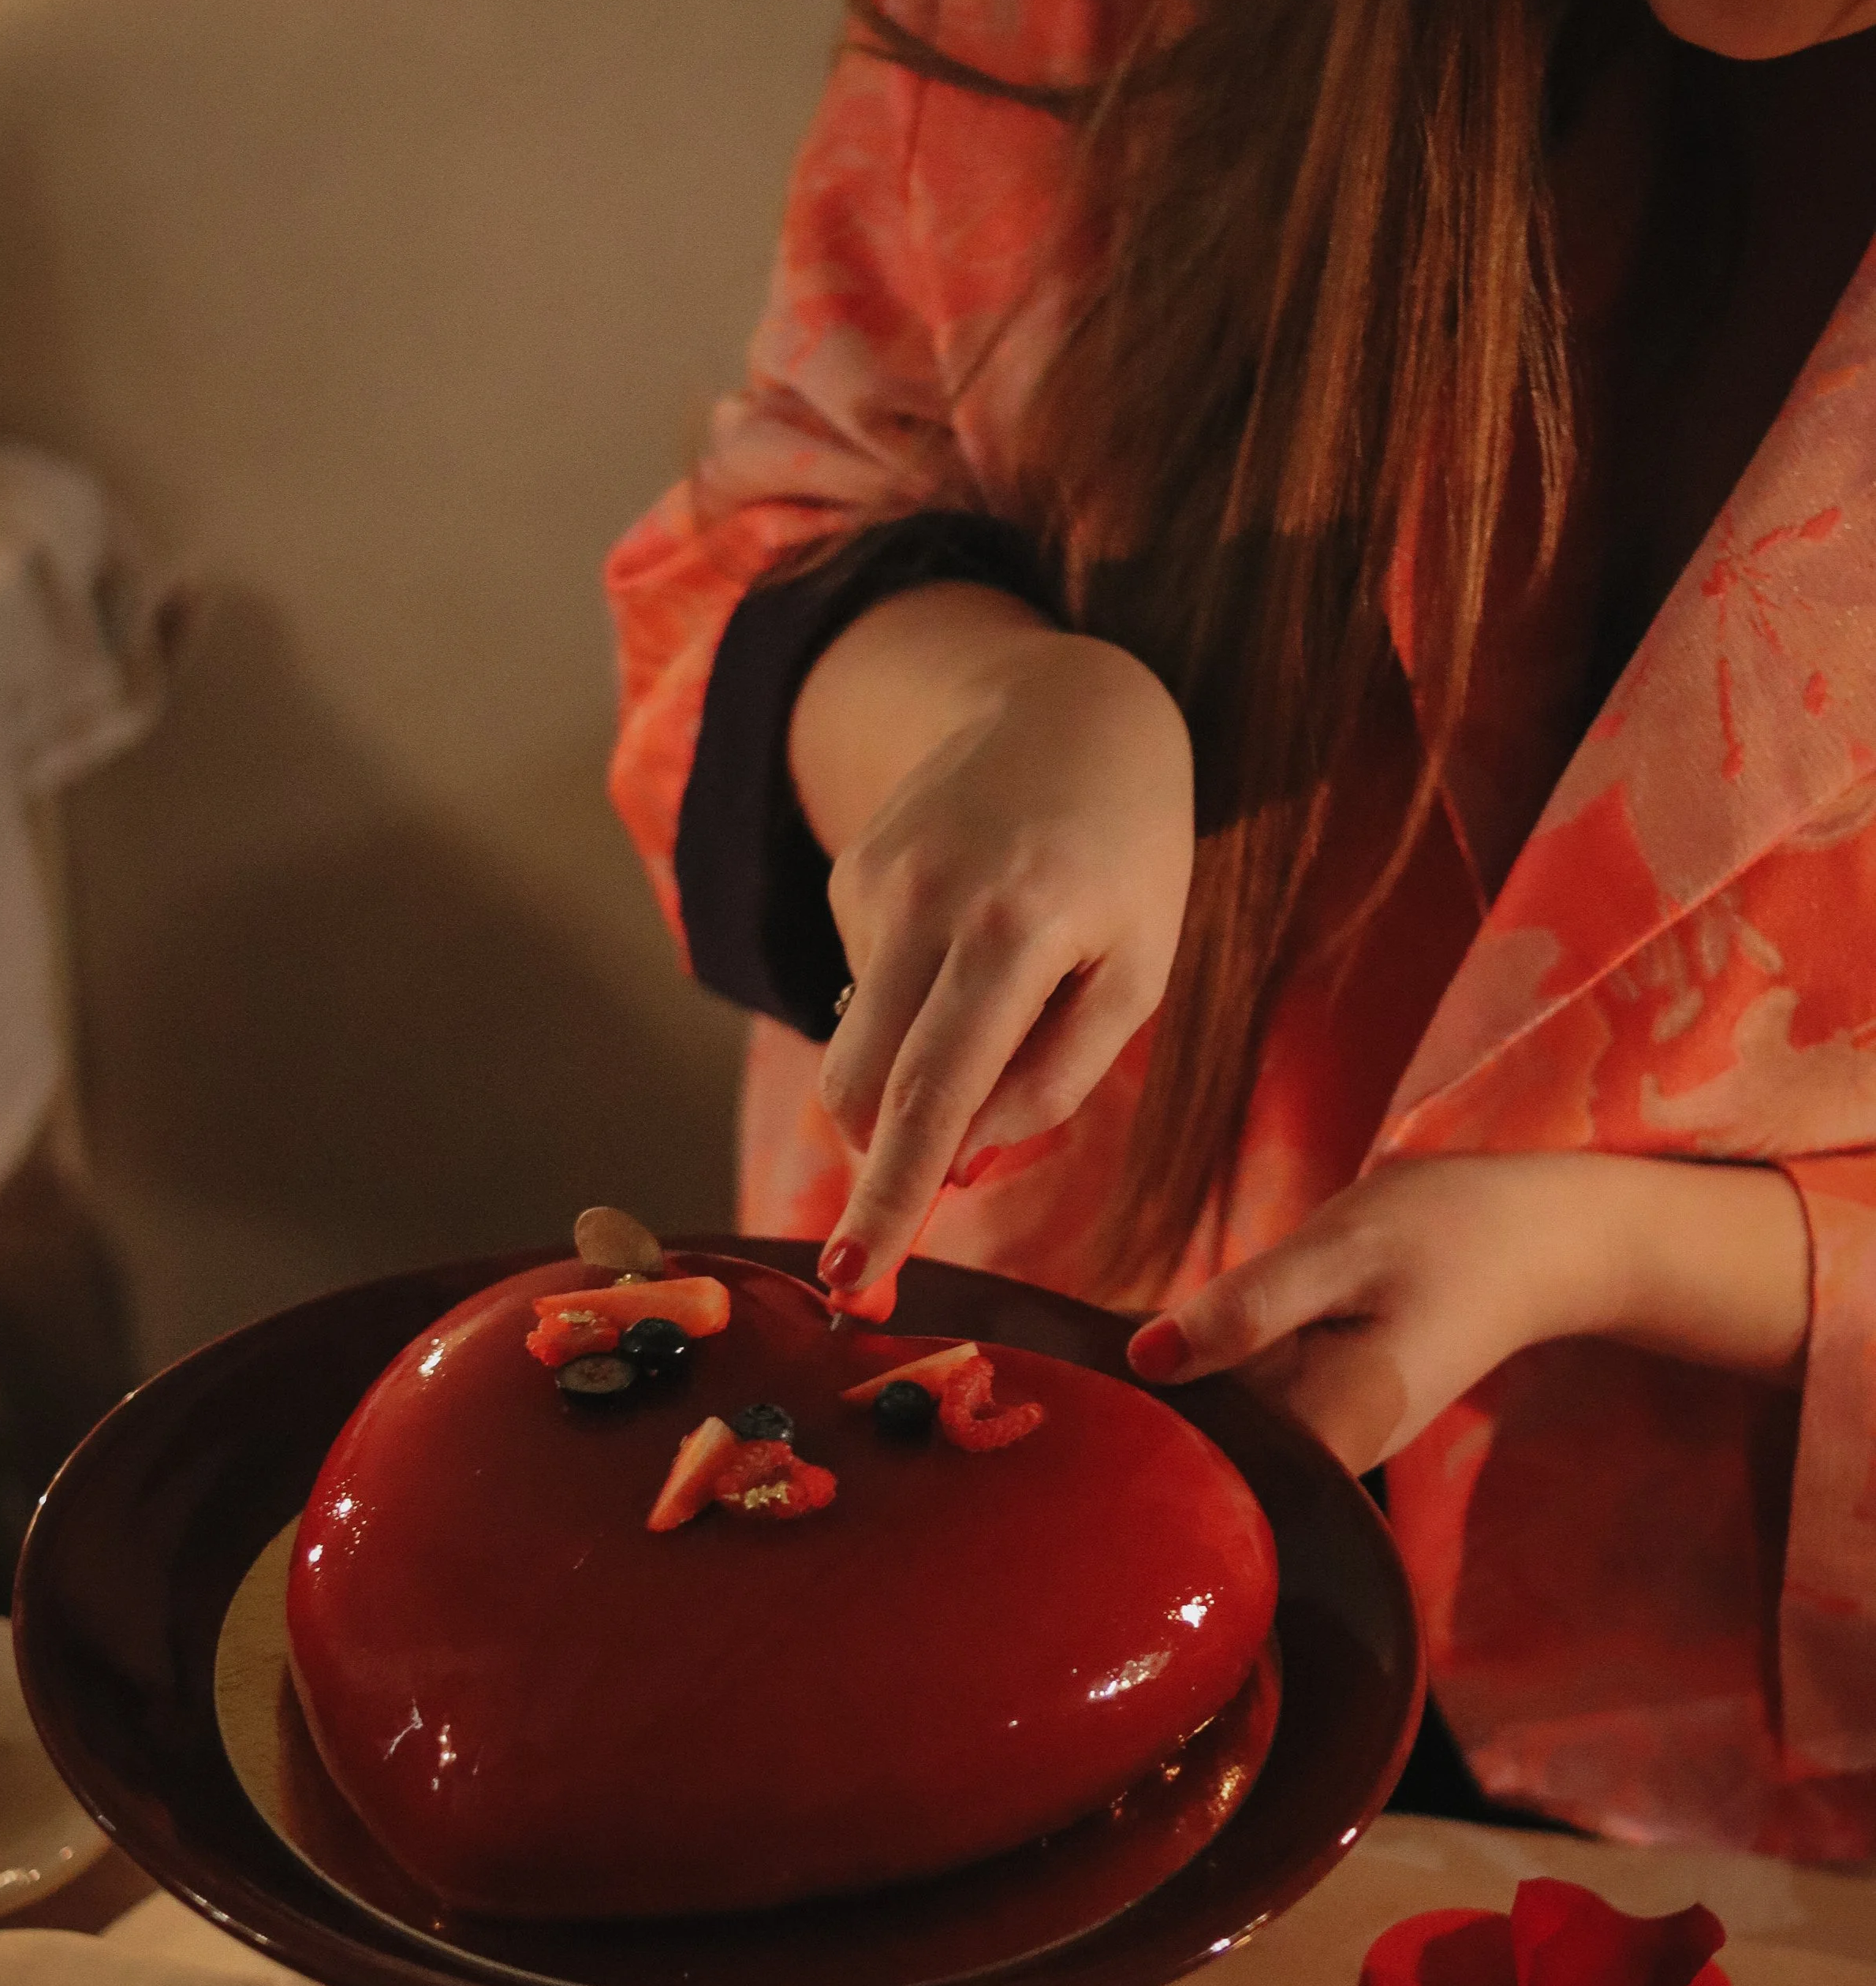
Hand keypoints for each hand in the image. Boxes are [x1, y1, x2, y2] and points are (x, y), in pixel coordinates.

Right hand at [811, 628, 1193, 1291]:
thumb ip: (1055, 1076)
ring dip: (902, 1091)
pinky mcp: (847, 871)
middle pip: (861, 1086)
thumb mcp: (1138, 971)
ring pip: (852, 1048)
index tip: (850, 1278)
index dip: (890, 1196)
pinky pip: (862, 987)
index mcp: (1015, 930)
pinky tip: (964, 953)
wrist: (1069, 707)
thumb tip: (960, 1166)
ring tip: (990, 1027)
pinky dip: (907, 1012)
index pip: (933, 1092)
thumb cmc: (1127, 859)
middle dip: (876, 1171)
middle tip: (892, 1241)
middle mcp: (926, 899)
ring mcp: (872, 879)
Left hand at [1125, 1152, 1810, 1473]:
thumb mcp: (1340, 1251)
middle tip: (1049, 1387)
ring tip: (1078, 1370)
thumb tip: (1145, 1359)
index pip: (1202, 1474)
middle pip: (1203, 1460)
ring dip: (1161, 1401)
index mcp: (1330, 1431)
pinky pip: (1244, 1401)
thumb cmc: (1453, 1232)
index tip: (1062, 1419)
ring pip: (1218, 1430)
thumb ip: (1247, 1308)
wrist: (1551, 1241)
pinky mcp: (1325, 1403)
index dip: (1127, 1451)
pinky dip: (1203, 1376)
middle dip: (1132, 1427)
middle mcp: (1326, 1454)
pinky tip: (1157, 1347)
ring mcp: (1326, 1433)